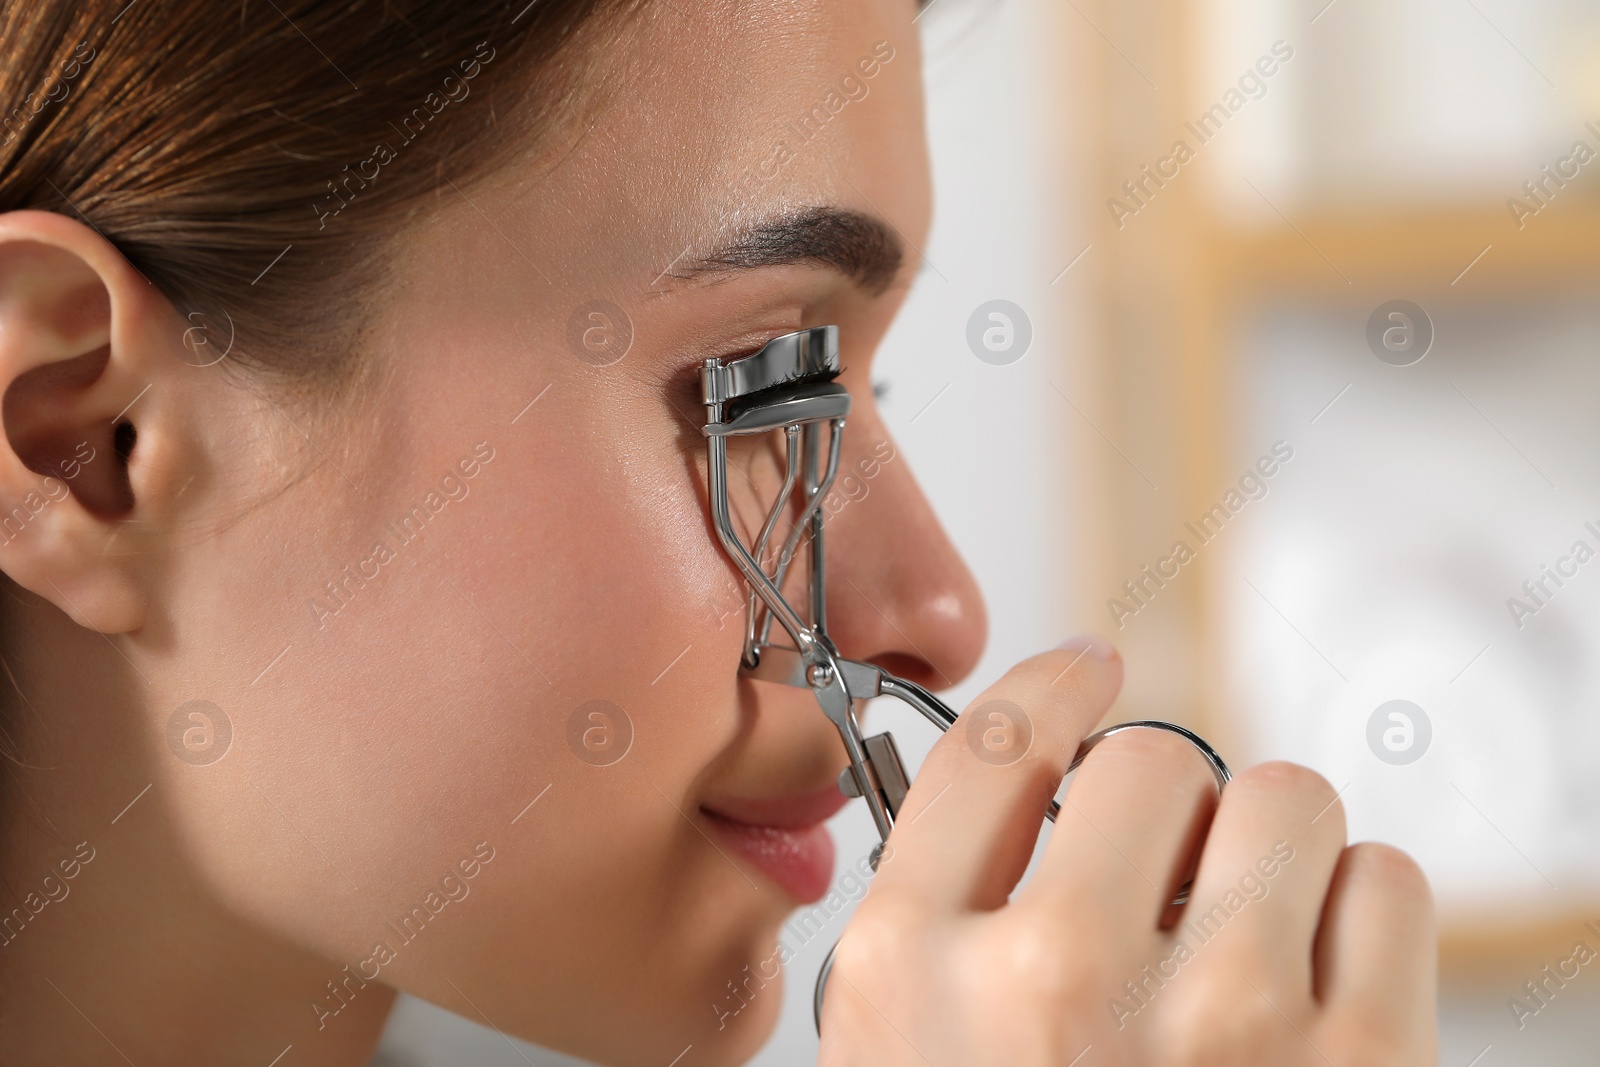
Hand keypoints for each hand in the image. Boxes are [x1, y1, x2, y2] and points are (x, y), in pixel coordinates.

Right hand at [817, 639, 1436, 1065]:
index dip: (1048, 688)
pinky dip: (1359, 915)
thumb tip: (1033, 795)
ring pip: (1282, 796)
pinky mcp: (1362, 1066)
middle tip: (1168, 879)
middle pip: (1144, 759)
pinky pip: (1384, 879)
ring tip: (1245, 936)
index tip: (1084, 674)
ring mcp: (1216, 1021)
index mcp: (915, 979)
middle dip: (1164, 804)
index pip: (986, 751)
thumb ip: (936, 936)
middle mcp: (1053, 981)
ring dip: (1269, 850)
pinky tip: (1317, 987)